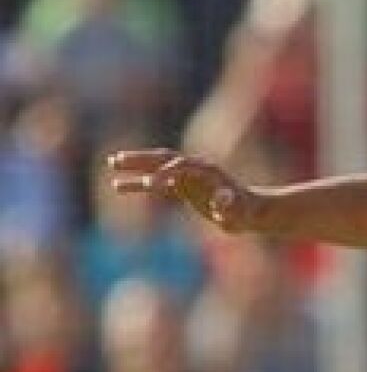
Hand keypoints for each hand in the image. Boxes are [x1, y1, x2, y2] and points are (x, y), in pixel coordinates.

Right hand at [106, 149, 261, 232]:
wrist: (250, 212)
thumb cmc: (245, 212)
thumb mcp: (239, 211)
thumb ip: (229, 206)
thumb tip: (220, 201)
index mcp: (206, 171)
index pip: (180, 167)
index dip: (165, 174)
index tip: (151, 184)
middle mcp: (194, 169)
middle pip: (162, 159)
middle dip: (140, 159)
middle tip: (117, 160)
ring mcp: (187, 177)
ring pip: (155, 167)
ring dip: (134, 166)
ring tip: (111, 166)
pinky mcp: (182, 187)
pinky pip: (156, 184)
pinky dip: (138, 184)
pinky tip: (117, 186)